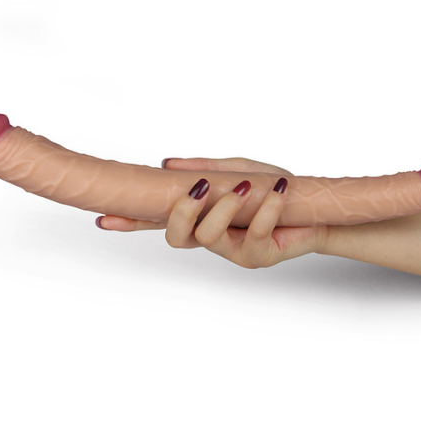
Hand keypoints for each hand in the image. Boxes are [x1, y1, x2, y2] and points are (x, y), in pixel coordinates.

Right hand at [95, 157, 328, 268]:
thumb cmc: (275, 190)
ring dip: (222, 208)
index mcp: (202, 216)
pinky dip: (266, 207)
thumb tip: (167, 164)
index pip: (159, 219)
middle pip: (176, 238)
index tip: (104, 217)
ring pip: (208, 237)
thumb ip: (205, 169)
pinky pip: (254, 234)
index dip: (131, 221)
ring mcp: (232, 250)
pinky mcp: (257, 257)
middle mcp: (212, 237)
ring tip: (241, 187)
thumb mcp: (238, 170)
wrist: (316, 210)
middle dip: (179, 213)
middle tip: (195, 190)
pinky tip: (277, 189)